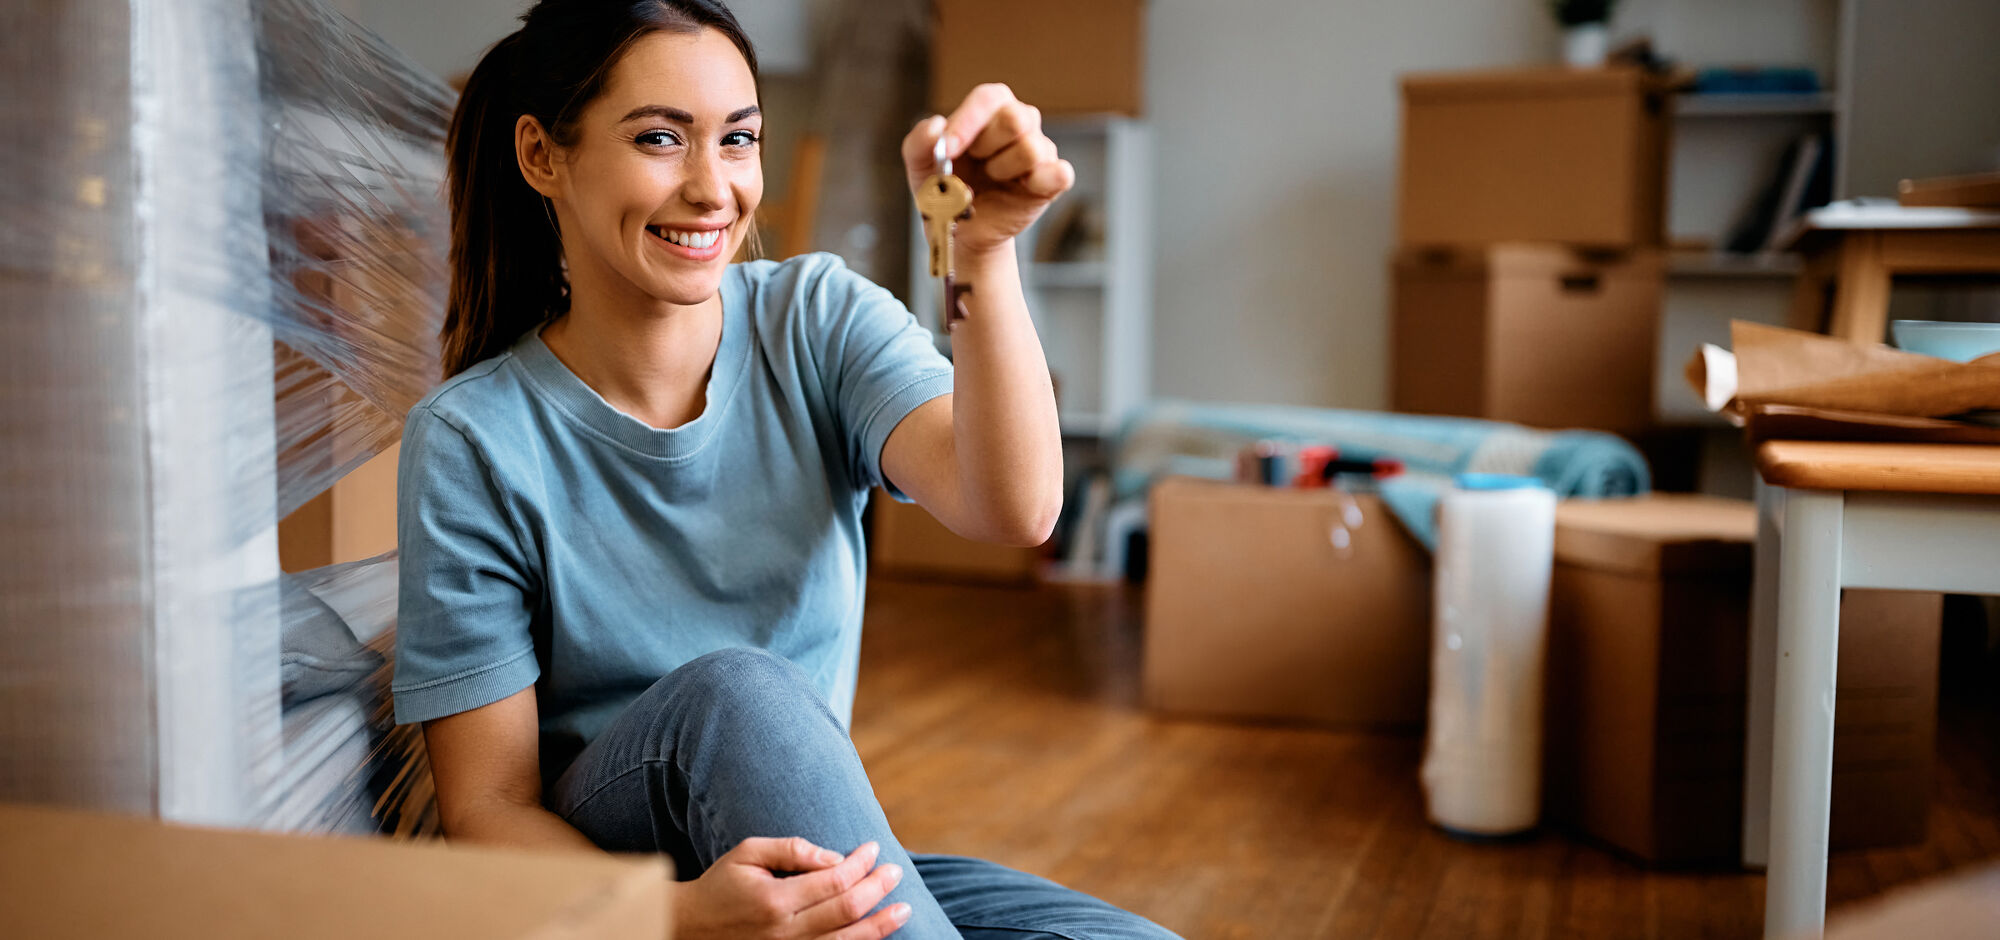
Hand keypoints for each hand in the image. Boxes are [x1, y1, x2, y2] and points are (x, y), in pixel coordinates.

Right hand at [673, 837, 911, 939]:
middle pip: (846, 910)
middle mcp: (785, 930)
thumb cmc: (722, 884)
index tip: (873, 849)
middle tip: (896, 871)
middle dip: (877, 888)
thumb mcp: (748, 852)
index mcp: (774, 899)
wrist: (692, 928)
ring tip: (903, 909)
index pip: (833, 880)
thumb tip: (835, 857)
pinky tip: (876, 933)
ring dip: (879, 924)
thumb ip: (792, 849)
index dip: (860, 864)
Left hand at [901, 83, 1075, 258]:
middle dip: (985, 147)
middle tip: (975, 164)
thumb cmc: (945, 189)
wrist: (961, 229)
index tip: (948, 150)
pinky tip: (1021, 189)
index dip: (967, 122)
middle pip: (1015, 119)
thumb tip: (937, 125)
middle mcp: (1021, 121)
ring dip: (1002, 171)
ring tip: (992, 179)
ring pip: (1031, 149)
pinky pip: (1060, 173)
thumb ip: (919, 141)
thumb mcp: (920, 165)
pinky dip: (1040, 182)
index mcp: (990, 108)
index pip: (988, 98)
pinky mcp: (1052, 178)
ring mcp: (1040, 149)